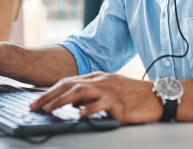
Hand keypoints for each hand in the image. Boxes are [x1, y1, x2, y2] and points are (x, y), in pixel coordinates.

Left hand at [29, 72, 162, 123]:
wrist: (157, 96)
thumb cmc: (134, 95)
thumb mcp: (109, 90)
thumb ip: (91, 94)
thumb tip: (72, 103)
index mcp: (97, 78)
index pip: (68, 82)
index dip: (50, 91)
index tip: (37, 101)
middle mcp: (100, 81)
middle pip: (69, 86)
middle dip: (49, 96)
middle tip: (34, 107)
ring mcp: (109, 90)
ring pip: (80, 92)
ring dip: (62, 101)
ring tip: (49, 110)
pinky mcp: (118, 102)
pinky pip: (101, 105)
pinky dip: (89, 109)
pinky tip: (79, 115)